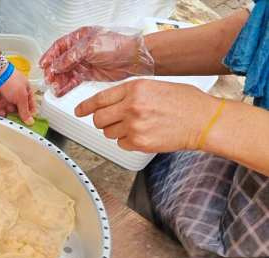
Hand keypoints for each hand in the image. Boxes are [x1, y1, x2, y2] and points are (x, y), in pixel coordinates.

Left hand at [0, 70, 35, 123]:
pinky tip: (3, 113)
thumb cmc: (11, 80)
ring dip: (10, 114)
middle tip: (20, 121)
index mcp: (26, 91)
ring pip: (10, 111)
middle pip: (20, 110)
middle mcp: (17, 95)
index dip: (30, 113)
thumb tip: (30, 121)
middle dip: (19, 115)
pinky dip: (1, 113)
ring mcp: (7, 98)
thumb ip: (25, 111)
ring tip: (10, 115)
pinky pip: (0, 110)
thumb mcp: (22, 97)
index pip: (30, 105)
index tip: (29, 122)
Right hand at [40, 26, 154, 95]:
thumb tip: (56, 65)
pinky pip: (73, 81)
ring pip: (65, 73)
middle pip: (60, 62)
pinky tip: (60, 91)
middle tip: (49, 79)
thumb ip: (71, 57)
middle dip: (53, 71)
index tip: (42, 65)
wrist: (132, 59)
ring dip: (58, 80)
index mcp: (79, 38)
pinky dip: (66, 86)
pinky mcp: (88, 74)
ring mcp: (83, 63)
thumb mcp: (90, 47)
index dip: (49, 56)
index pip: (59, 47)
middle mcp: (79, 50)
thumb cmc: (116, 46)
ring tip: (54, 87)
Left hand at [76, 79, 215, 152]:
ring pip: (108, 133)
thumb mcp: (155, 87)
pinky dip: (128, 142)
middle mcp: (131, 106)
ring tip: (137, 125)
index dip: (86, 107)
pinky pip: (121, 144)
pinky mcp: (139, 142)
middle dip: (103, 121)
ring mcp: (134, 126)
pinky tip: (144, 134)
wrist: (204, 120)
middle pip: (99, 119)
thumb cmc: (185, 102)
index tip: (80, 111)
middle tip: (113, 121)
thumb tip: (111, 102)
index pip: (100, 99)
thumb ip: (131, 93)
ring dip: (117, 131)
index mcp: (135, 88)